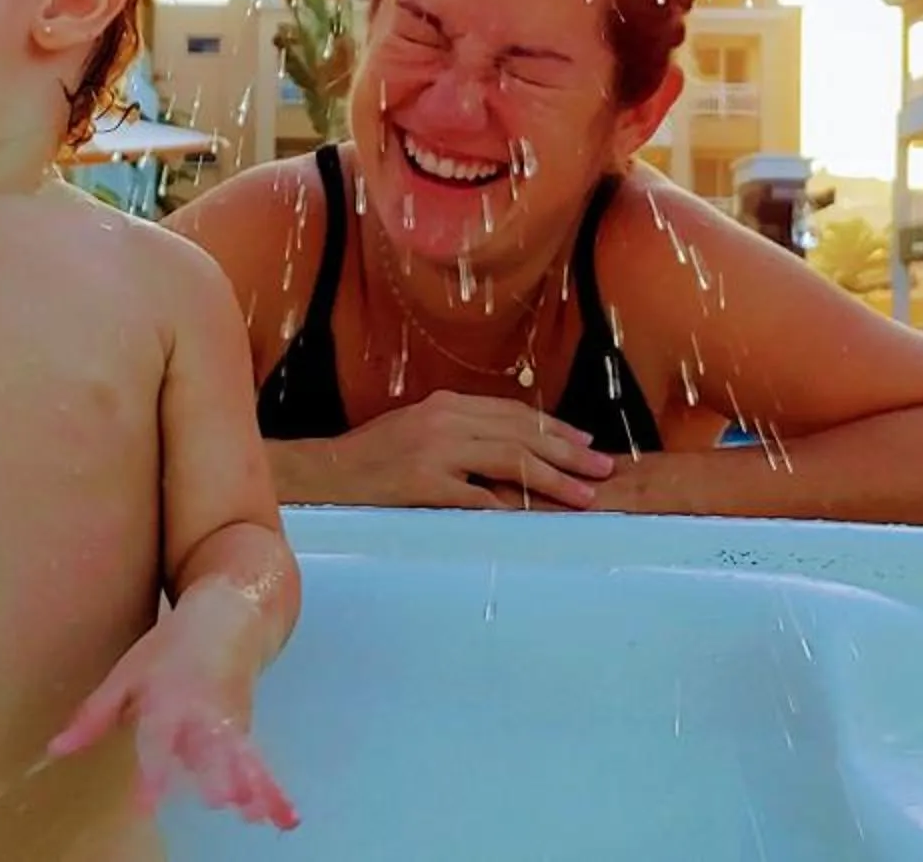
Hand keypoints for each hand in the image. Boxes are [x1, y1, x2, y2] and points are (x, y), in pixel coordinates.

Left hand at [47, 597, 298, 830]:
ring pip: (242, 756)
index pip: (158, 738)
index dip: (154, 771)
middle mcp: (203, 712)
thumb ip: (95, 716)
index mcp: (168, 698)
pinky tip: (283, 819)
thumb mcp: (127, 675)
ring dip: (252, 786)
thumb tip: (55, 751)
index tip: (148, 805)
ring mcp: (230, 720)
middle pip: (209, 746)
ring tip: (256, 815)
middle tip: (219, 800)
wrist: (227, 616)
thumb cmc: (168, 649)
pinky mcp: (247, 729)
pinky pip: (258, 762)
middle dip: (216, 774)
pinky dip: (271, 791)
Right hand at [308, 391, 614, 508]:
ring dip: (553, 478)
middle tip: (601, 468)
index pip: (514, 414)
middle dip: (568, 452)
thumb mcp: (418, 431)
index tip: (585, 442)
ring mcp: (433, 451)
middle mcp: (445, 421)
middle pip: (521, 434)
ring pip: (509, 459)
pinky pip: (475, 495)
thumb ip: (461, 437)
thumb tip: (507, 454)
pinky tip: (534, 517)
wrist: (321, 474)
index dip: (554, 429)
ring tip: (583, 494)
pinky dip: (507, 505)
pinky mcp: (421, 482)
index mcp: (447, 406)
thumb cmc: (370, 459)